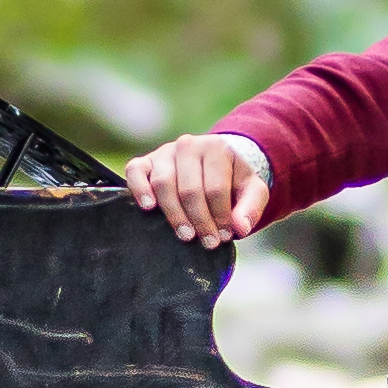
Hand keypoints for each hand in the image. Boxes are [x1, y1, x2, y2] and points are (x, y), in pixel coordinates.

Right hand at [124, 132, 271, 245]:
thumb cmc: (232, 180)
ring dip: (174, 214)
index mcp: (217, 148)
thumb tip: (240, 228)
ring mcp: (164, 152)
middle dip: (200, 220)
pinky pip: (135, 171)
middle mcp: (188, 145)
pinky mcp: (146, 161)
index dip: (220, 216)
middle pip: (190, 189)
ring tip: (186, 235)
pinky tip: (148, 207)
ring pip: (164, 184)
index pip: (216, 188)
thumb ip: (251, 207)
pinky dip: (139, 188)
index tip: (224, 237)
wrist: (213, 163)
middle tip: (207, 242)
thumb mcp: (252, 190)